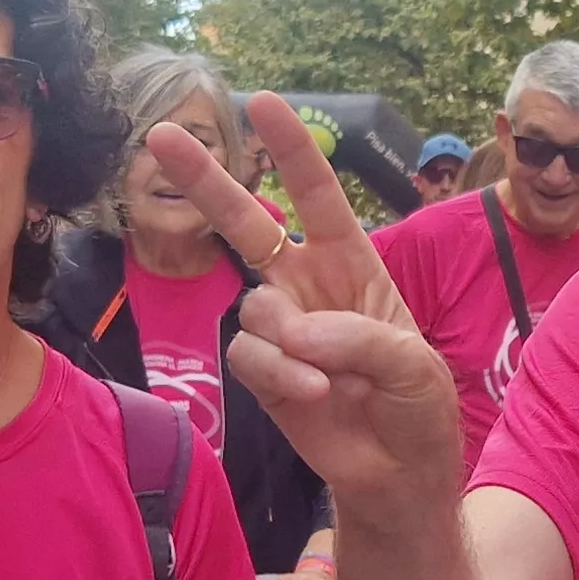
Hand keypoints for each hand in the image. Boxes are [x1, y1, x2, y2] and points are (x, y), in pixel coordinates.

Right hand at [151, 94, 461, 504]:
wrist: (397, 476)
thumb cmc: (416, 409)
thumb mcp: (414, 366)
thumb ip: (361, 338)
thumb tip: (297, 329)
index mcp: (352, 264)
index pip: (318, 196)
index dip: (292, 150)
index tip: (263, 103)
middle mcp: (307, 286)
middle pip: (248, 221)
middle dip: (207, 178)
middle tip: (162, 134)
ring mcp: (280, 328)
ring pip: (253, 307)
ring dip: (291, 341)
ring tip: (331, 380)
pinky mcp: (260, 372)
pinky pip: (248, 355)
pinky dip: (279, 373)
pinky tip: (313, 394)